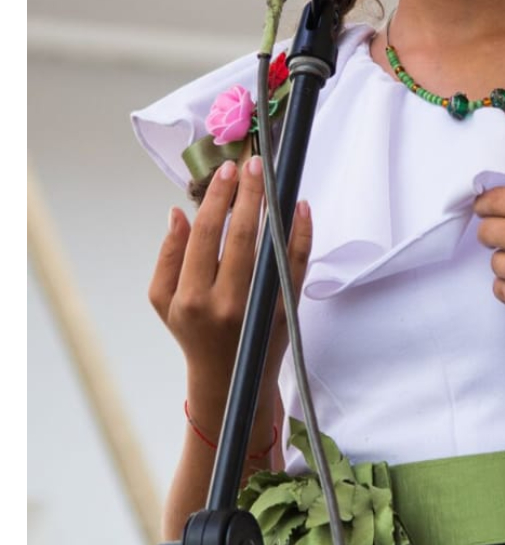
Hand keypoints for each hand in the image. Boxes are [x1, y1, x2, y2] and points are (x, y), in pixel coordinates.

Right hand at [150, 155, 313, 421]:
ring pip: (270, 246)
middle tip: (252, 164)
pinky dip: (301, 233)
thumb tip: (178, 213)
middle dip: (248, 194)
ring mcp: (259, 307)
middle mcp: (225, 302)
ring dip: (273, 207)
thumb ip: (168, 256)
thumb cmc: (193, 332)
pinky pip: (296, 264)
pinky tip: (300, 208)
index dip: (217, 199)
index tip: (226, 172)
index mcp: (190, 297)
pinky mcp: (286, 309)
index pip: (206, 235)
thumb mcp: (164, 301)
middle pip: (241, 235)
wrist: (231, 379)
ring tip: (272, 178)